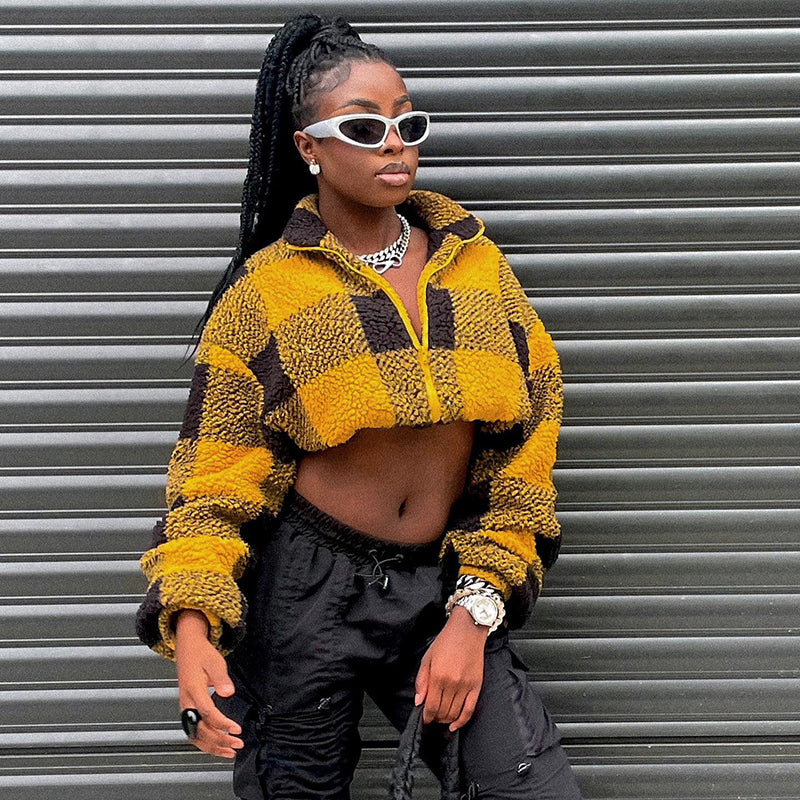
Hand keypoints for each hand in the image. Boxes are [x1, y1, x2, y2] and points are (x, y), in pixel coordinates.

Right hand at [174, 609, 242, 757]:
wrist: (187, 648)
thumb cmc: (201, 654)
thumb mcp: (214, 661)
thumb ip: (221, 678)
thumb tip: (229, 692)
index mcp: (192, 690)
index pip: (207, 713)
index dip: (222, 724)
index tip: (237, 729)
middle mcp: (186, 702)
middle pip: (200, 729)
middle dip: (219, 740)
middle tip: (237, 744)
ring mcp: (185, 708)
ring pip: (195, 735)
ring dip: (212, 746)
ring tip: (229, 752)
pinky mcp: (187, 710)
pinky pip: (194, 732)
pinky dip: (205, 743)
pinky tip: (217, 747)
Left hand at [414, 605, 487, 731]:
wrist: (467, 630)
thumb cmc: (446, 641)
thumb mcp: (427, 658)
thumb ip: (421, 681)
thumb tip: (418, 701)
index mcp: (438, 676)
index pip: (431, 706)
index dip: (426, 717)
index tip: (424, 719)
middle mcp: (452, 683)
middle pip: (442, 712)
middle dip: (435, 718)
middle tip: (432, 717)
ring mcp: (466, 686)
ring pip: (454, 713)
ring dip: (446, 720)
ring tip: (441, 718)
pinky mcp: (477, 686)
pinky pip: (470, 710)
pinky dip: (462, 721)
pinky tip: (455, 725)